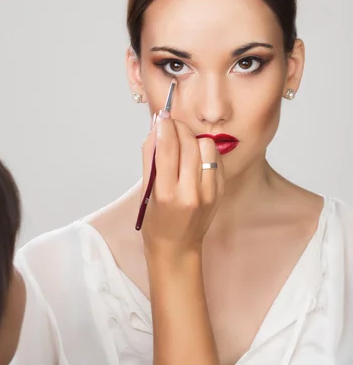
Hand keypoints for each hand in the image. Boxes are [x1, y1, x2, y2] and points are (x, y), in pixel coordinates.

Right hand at [141, 112, 223, 258]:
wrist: (177, 248)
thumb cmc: (156, 222)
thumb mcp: (145, 192)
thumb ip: (150, 159)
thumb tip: (155, 128)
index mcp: (166, 194)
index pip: (167, 149)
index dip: (164, 127)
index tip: (161, 116)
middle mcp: (190, 193)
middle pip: (189, 144)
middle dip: (178, 128)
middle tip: (171, 125)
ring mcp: (209, 193)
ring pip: (207, 147)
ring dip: (193, 139)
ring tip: (183, 143)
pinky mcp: (220, 192)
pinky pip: (216, 159)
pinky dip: (204, 152)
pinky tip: (195, 157)